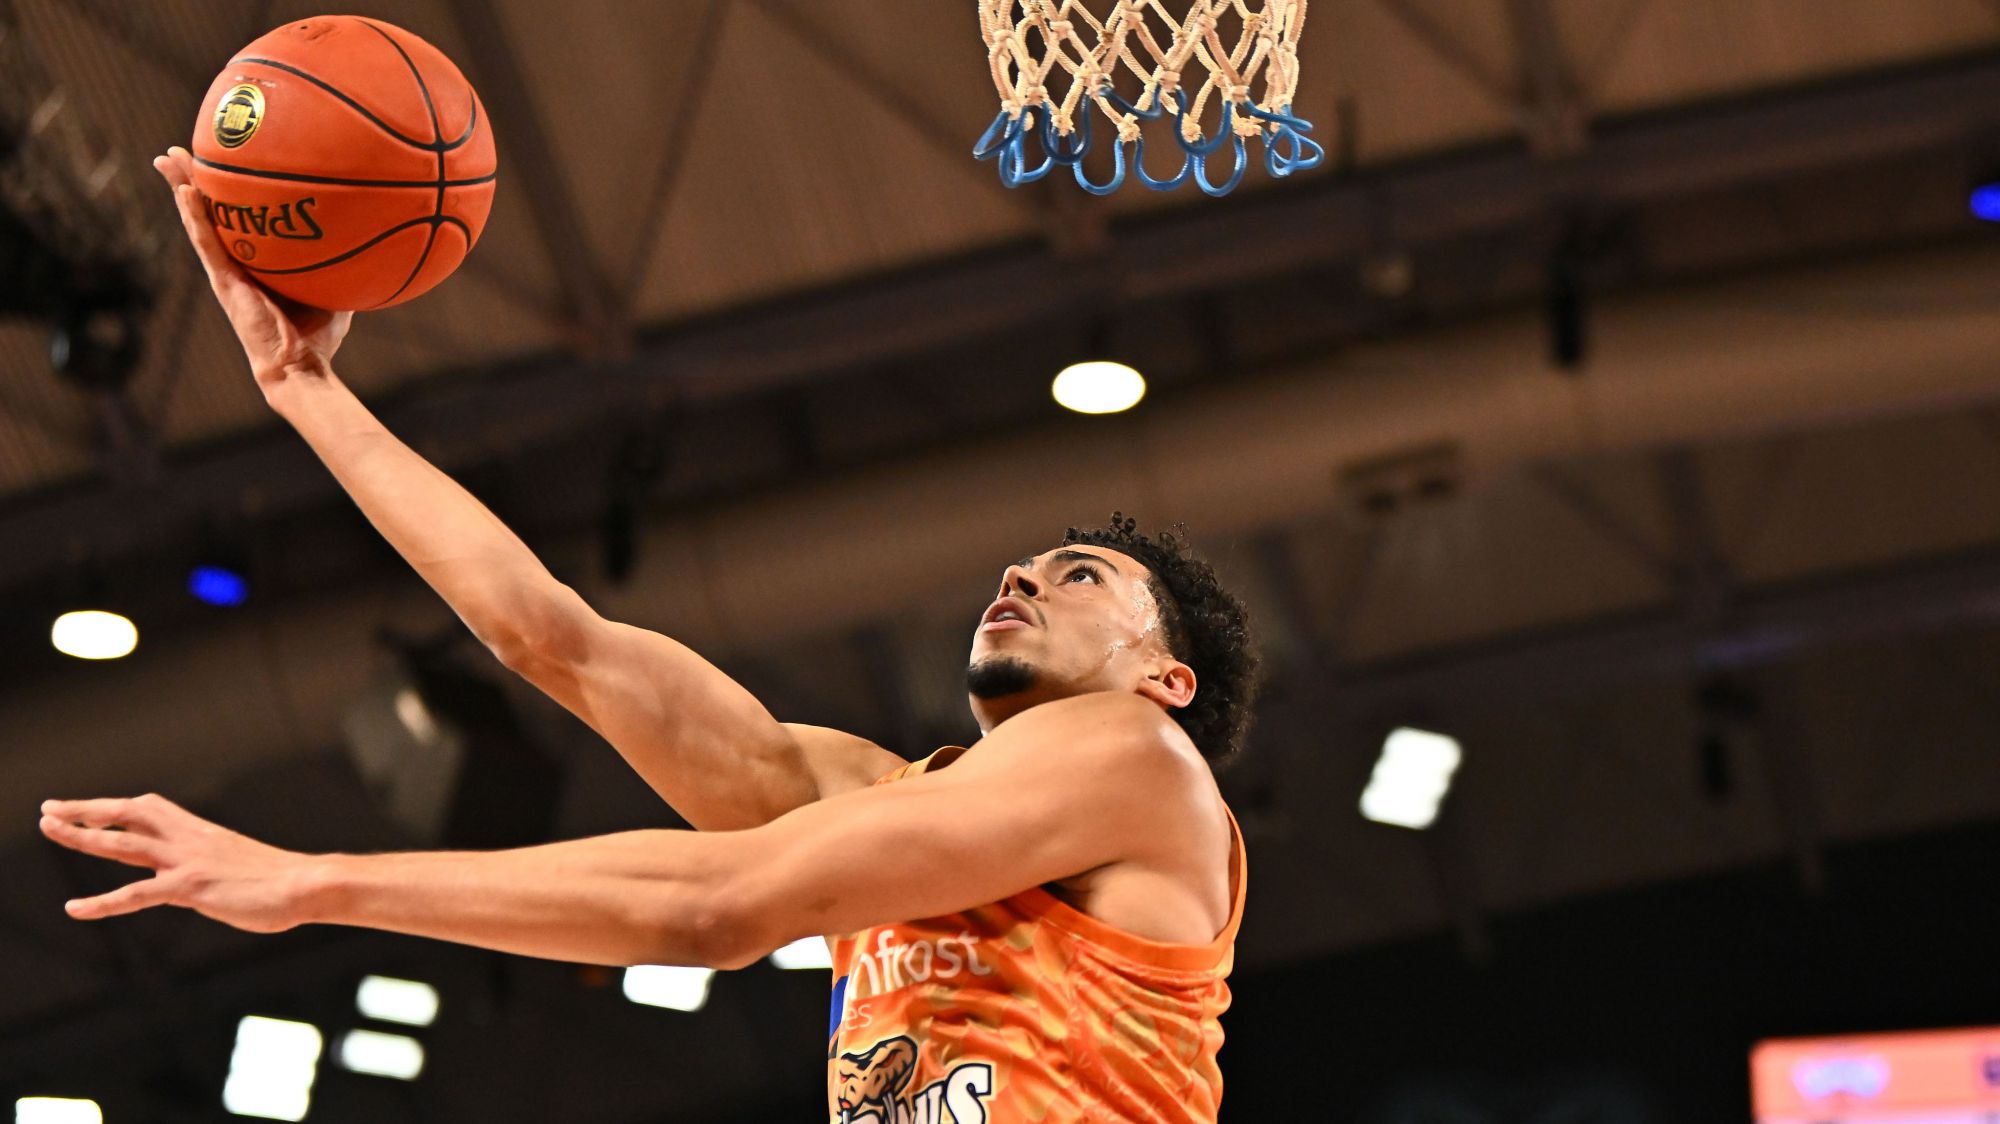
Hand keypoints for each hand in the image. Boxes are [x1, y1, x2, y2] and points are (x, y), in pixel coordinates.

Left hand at [39, 793, 320, 932]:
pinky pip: (136, 894)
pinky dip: (102, 902)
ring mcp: (187, 862)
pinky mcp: (190, 888)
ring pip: (123, 843)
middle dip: (87, 810)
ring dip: (82, 835)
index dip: (115, 807)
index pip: (149, 810)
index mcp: (201, 833)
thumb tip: (217, 882)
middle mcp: (189, 840)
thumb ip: (217, 868)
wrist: (305, 883)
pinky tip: (75, 908)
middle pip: (128, 814)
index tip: (88, 807)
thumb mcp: (241, 865)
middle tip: (50, 809)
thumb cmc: (283, 880)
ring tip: (50, 829)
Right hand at [153, 146, 352, 392]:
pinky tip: (184, 190)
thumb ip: (344, 263)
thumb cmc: (317, 336)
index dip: (228, 189)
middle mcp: (235, 262)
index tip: (224, 157)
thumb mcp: (336, 290)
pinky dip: (193, 215)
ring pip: (197, 220)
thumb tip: (374, 237)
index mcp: (257, 261)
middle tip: (180, 148)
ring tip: (168, 158)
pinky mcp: (223, 282)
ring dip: (182, 188)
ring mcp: (226, 271)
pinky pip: (205, 242)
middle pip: (209, 211)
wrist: (298, 366)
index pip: (238, 217)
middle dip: (194, 179)